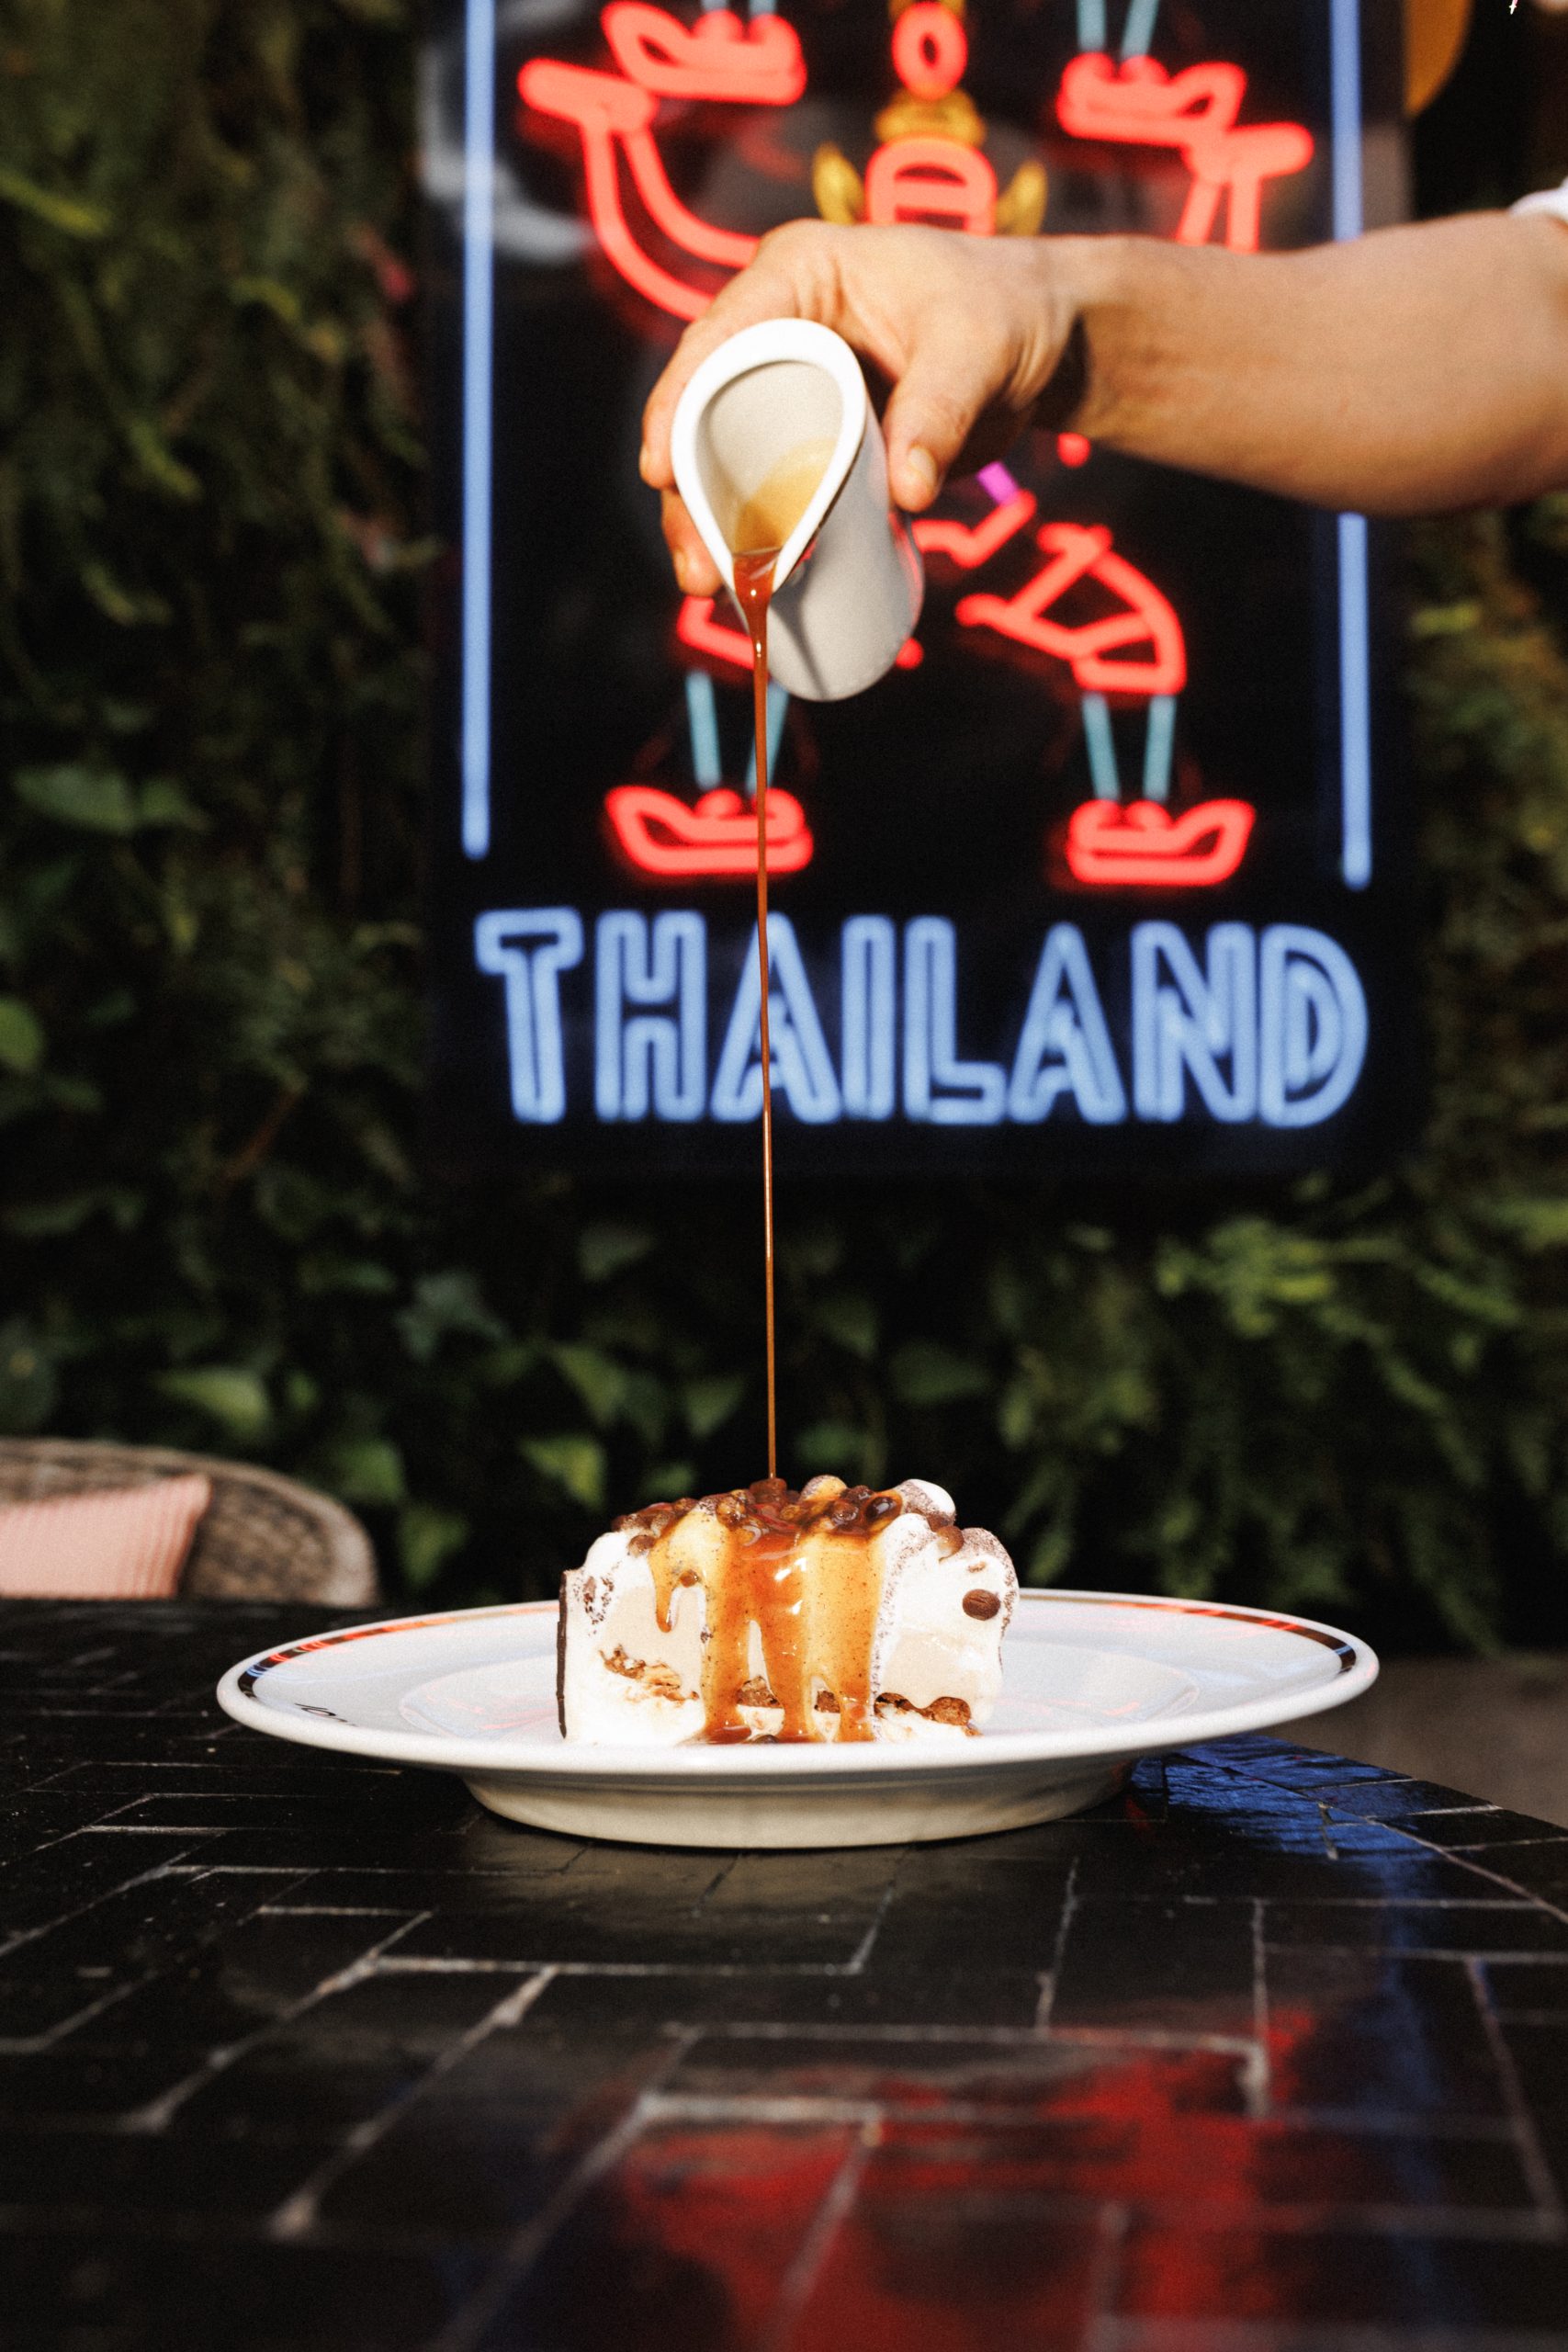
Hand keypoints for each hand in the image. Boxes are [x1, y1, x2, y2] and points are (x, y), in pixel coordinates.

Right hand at [639, 221, 1073, 594]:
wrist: (1042, 341)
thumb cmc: (1007, 314)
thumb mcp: (978, 353)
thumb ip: (941, 411)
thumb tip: (907, 493)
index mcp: (798, 277)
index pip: (717, 340)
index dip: (677, 404)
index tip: (662, 471)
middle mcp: (778, 329)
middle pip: (707, 413)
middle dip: (689, 493)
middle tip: (698, 566)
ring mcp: (791, 388)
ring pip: (729, 460)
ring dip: (714, 526)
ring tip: (711, 588)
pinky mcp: (814, 439)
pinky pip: (770, 488)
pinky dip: (756, 535)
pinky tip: (744, 586)